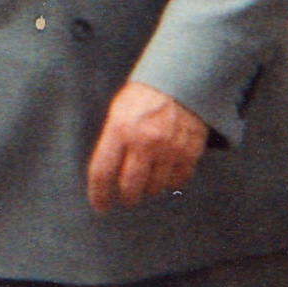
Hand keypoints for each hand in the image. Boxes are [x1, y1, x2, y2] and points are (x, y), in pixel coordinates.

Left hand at [85, 82, 207, 212]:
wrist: (179, 81)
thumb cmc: (144, 96)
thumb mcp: (118, 111)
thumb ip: (112, 141)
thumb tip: (105, 172)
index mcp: (120, 129)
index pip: (102, 172)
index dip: (98, 194)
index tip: (100, 205)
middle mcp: (143, 142)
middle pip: (129, 187)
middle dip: (125, 197)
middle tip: (125, 198)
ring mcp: (168, 149)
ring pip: (154, 188)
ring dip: (148, 189)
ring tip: (146, 182)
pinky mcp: (189, 152)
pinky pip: (177, 181)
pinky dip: (170, 183)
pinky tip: (165, 175)